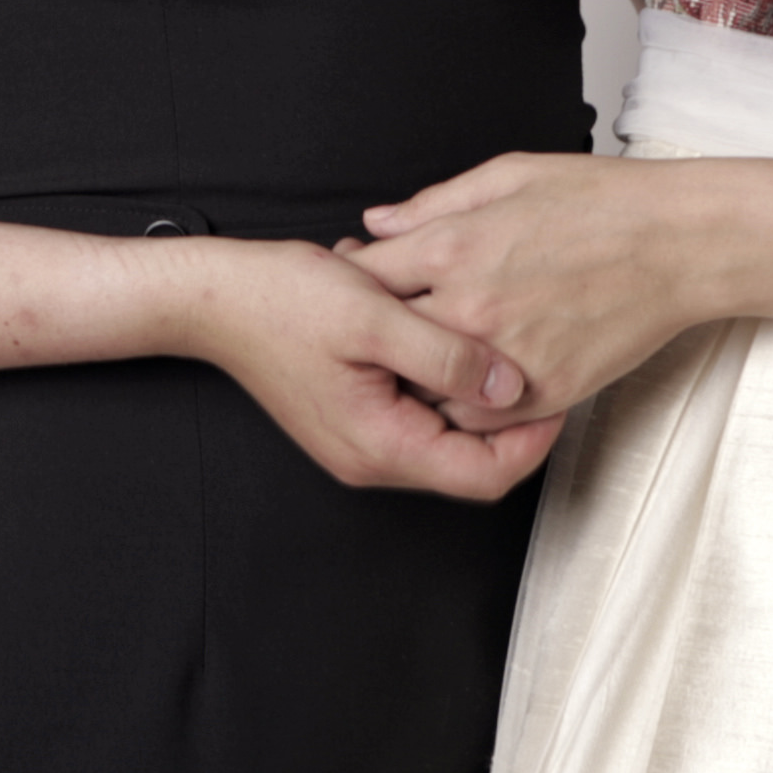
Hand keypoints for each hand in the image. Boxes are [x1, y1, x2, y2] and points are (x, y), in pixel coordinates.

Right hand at [167, 239, 553, 502]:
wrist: (214, 297)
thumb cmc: (280, 301)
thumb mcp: (374, 316)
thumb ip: (445, 355)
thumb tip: (510, 385)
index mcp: (380, 444)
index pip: (485, 475)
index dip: (534, 441)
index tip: (558, 396)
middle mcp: (371, 456)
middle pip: (470, 463)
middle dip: (511, 419)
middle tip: (540, 367)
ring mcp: (360, 440)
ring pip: (446, 436)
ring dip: (472, 393)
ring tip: (488, 342)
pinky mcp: (354, 416)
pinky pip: (418, 413)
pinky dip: (439, 379)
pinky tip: (437, 333)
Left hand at [343, 153, 700, 425]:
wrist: (680, 243)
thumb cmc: (601, 201)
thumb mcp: (508, 176)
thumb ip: (433, 204)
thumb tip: (380, 223)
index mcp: (453, 247)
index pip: (368, 275)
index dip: (357, 279)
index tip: (361, 281)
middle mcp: (470, 308)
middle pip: (388, 339)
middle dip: (378, 332)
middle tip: (381, 328)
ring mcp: (506, 355)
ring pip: (427, 389)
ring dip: (419, 377)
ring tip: (424, 360)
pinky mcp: (544, 390)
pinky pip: (481, 417)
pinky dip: (469, 404)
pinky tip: (474, 380)